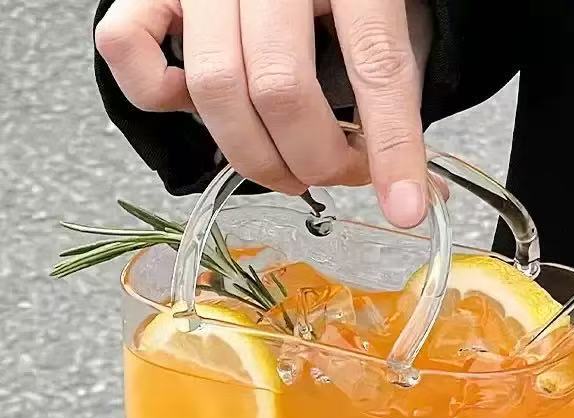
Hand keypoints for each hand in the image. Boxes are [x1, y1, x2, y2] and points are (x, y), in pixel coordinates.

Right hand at [95, 0, 432, 226]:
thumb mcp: (391, 22)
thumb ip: (395, 95)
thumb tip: (414, 194)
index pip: (376, 65)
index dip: (392, 147)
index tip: (405, 209)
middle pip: (282, 89)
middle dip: (315, 160)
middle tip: (334, 174)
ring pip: (214, 87)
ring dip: (256, 155)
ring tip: (288, 167)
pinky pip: (128, 49)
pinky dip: (157, 94)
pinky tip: (208, 111)